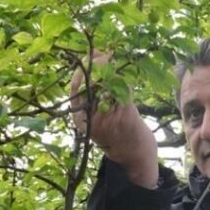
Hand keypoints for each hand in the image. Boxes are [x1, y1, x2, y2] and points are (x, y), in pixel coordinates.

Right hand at [69, 50, 158, 187]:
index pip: (75, 90)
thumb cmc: (116, 131)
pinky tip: (127, 71)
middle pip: (90, 85)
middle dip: (98, 65)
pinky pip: (122, 91)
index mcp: (79, 120)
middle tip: (106, 53)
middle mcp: (90, 121)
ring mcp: (106, 120)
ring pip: (106, 86)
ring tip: (117, 58)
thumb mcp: (96, 116)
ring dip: (113, 69)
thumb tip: (94, 56)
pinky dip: (125, 78)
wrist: (133, 155)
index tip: (91, 56)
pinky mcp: (124, 118)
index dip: (83, 70)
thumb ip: (92, 92)